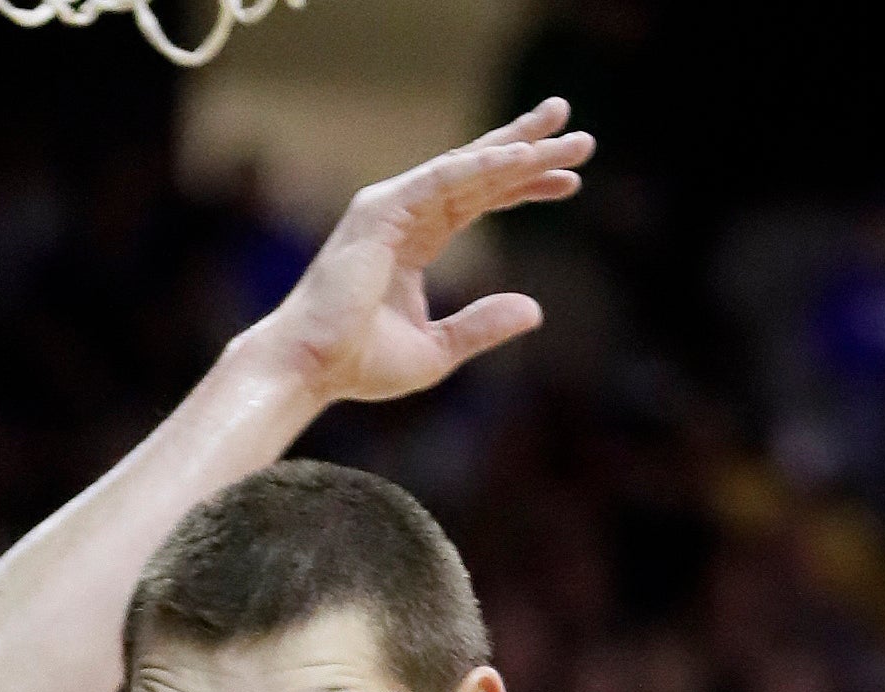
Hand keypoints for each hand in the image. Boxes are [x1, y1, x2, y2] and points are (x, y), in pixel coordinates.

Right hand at [246, 102, 592, 410]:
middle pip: (477, 172)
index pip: (477, 202)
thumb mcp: (439, 350)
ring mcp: (390, 207)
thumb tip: (536, 309)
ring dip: (517, 147)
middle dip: (527, 147)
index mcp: (413, 241)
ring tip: (564, 131)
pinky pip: (443, 179)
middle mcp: (403, 214)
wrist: (309, 367)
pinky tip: (522, 156)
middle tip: (575, 130)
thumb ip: (482, 325)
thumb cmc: (359, 363)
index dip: (523, 188)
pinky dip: (483, 166)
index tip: (569, 182)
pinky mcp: (381, 210)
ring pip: (466, 168)